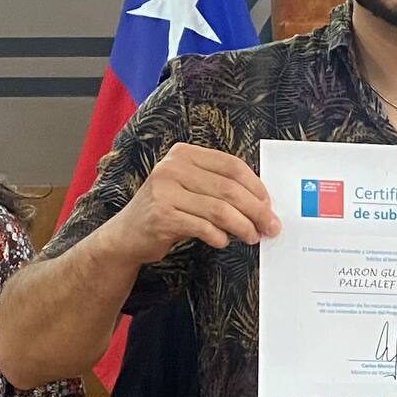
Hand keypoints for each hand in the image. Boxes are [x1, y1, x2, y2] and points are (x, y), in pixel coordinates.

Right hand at [98, 144, 277, 264]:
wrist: (126, 235)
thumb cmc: (167, 210)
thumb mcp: (190, 188)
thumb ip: (219, 187)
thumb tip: (263, 203)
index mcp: (184, 154)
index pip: (232, 165)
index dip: (256, 186)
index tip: (269, 205)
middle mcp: (171, 167)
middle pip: (229, 188)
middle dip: (256, 210)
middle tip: (270, 227)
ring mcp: (163, 191)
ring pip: (220, 209)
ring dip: (243, 227)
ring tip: (252, 237)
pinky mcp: (161, 216)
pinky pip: (203, 227)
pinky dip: (220, 237)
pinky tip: (224, 242)